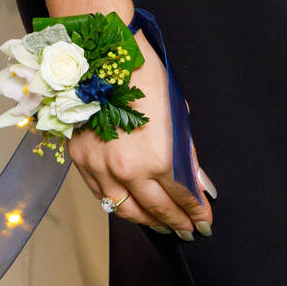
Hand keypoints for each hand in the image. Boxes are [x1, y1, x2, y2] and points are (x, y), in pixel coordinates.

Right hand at [68, 38, 215, 236]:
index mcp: (158, 156)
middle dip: (176, 222)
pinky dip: (120, 206)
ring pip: (126, 210)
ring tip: (164, 226)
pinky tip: (132, 208)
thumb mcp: (177, 114)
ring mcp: (101, 168)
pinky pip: (102, 196)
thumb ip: (187, 155)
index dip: (196, 211)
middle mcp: (128, 170)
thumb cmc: (146, 77)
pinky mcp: (82, 162)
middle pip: (156, 209)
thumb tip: (200, 184)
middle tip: (188, 230)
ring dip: (148, 221)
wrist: (104, 55)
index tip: (204, 221)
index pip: (182, 196)